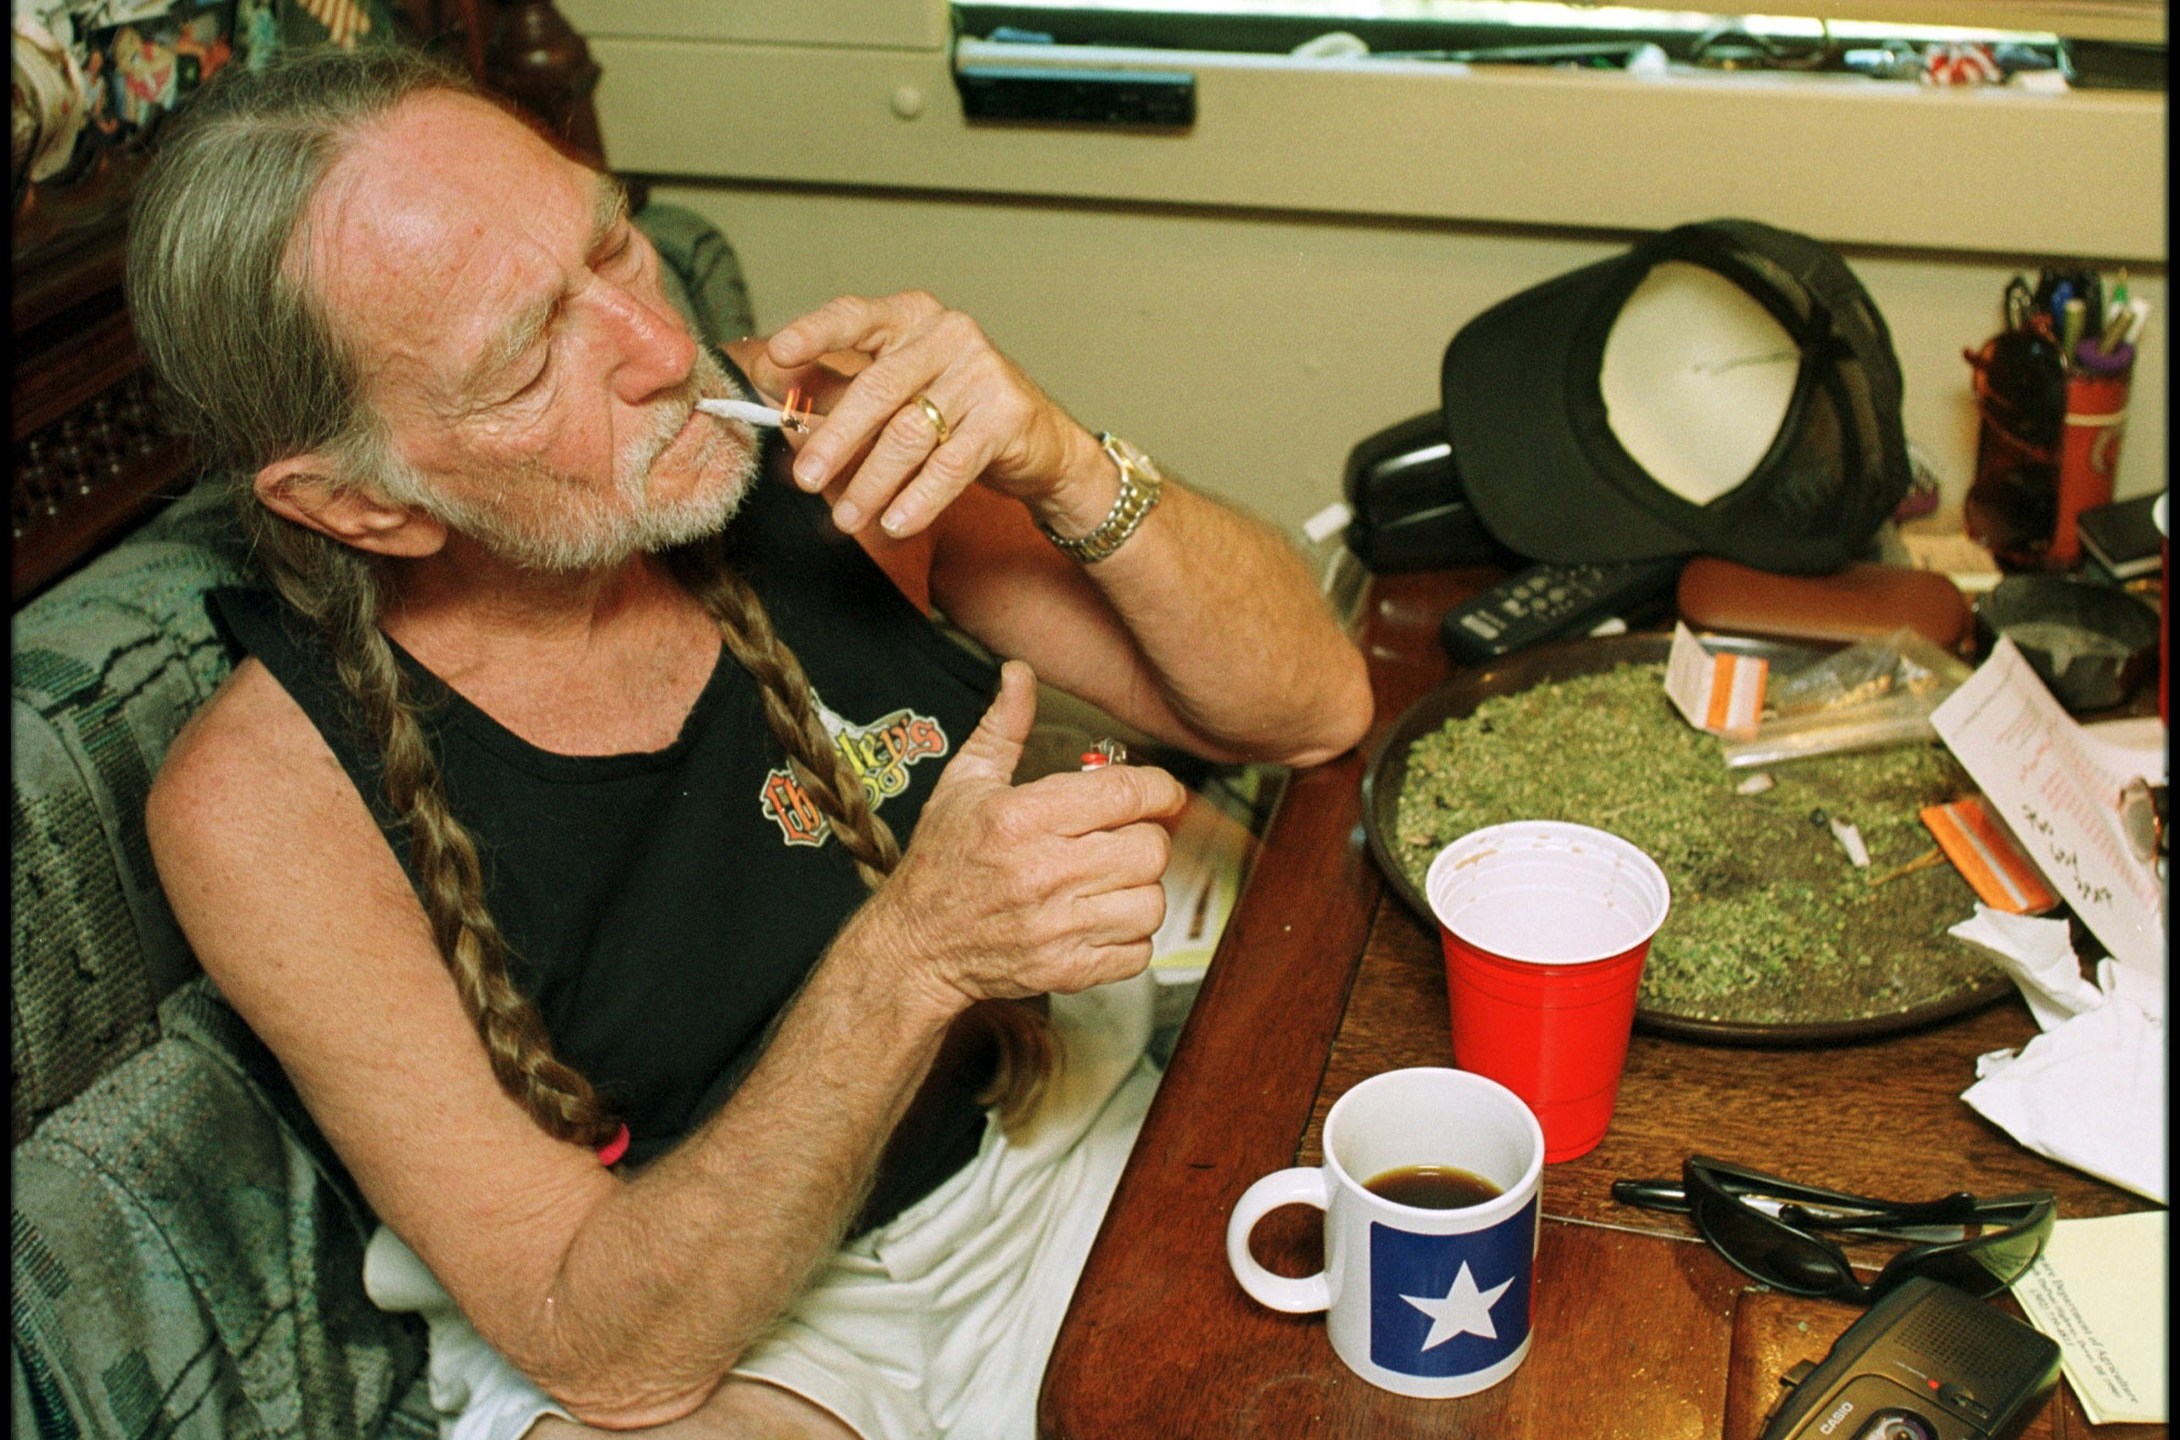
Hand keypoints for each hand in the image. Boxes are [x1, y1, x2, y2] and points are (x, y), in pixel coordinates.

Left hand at [744, 292, 1108, 539]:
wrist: (1040, 443)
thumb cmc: (956, 413)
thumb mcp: (898, 393)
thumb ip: (842, 393)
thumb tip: (779, 409)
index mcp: (911, 317)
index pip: (855, 316)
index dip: (813, 334)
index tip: (776, 357)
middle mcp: (948, 334)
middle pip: (879, 388)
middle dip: (837, 438)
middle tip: (806, 477)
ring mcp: (982, 372)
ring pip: (911, 433)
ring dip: (872, 482)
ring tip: (847, 518)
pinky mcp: (1007, 415)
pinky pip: (951, 464)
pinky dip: (919, 499)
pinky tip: (895, 524)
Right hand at [843, 661, 1187, 1013]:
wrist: (914, 946)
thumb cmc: (941, 861)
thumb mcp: (964, 783)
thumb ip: (1004, 727)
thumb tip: (1020, 672)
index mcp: (1023, 817)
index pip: (1127, 794)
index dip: (1159, 789)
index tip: (1160, 794)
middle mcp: (1043, 872)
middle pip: (1150, 848)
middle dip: (1143, 837)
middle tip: (1120, 838)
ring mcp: (1056, 927)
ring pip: (1151, 901)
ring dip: (1139, 888)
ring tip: (1109, 880)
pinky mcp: (1066, 970)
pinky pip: (1138, 952)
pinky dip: (1130, 937)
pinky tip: (1101, 918)